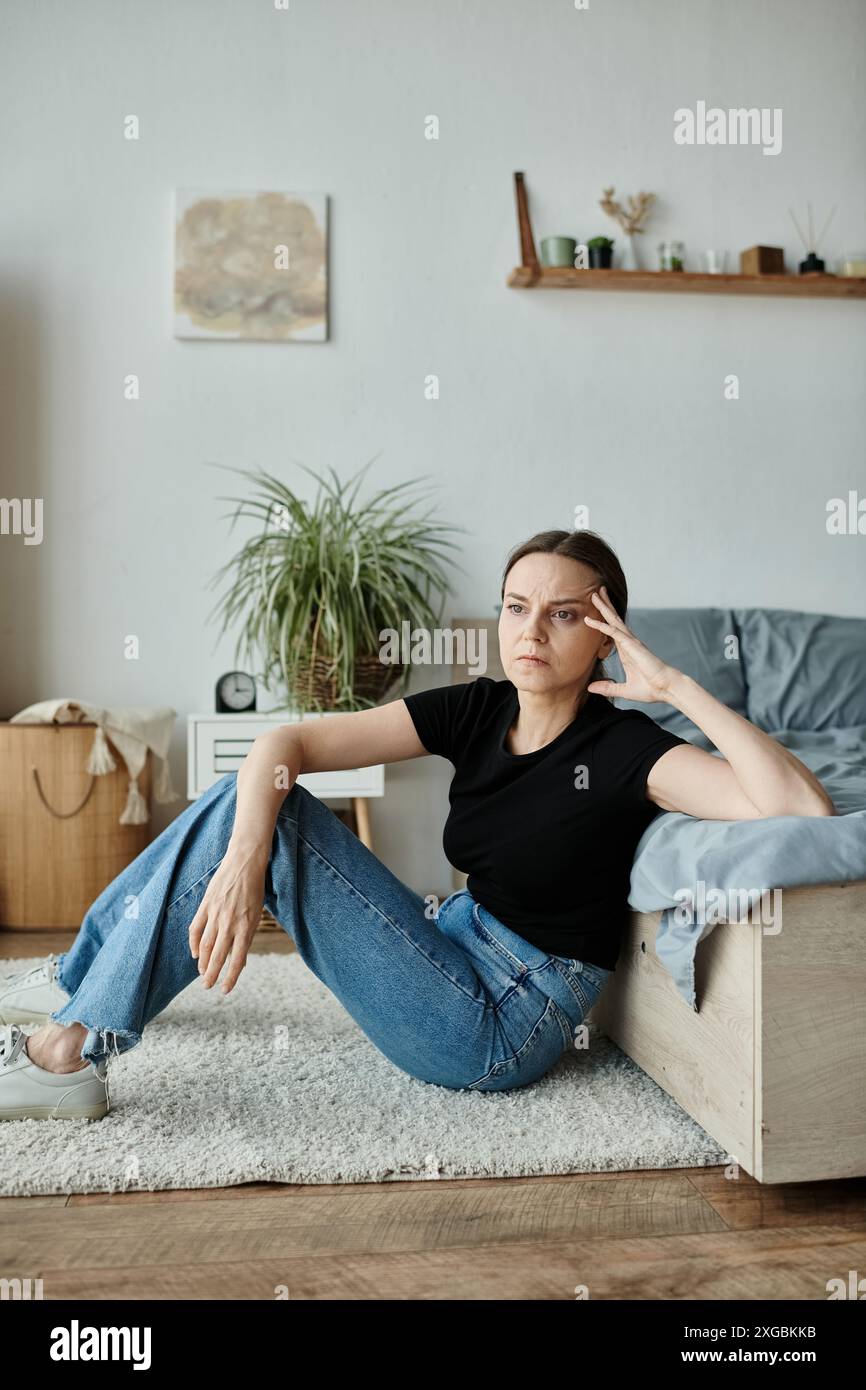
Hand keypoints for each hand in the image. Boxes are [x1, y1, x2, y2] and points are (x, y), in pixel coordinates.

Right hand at [187, 846, 267, 994]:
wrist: (245, 862)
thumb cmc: (254, 889)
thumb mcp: (256, 914)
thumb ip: (247, 937)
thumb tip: (240, 960)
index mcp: (246, 926)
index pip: (237, 959)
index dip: (230, 977)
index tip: (225, 990)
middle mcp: (230, 923)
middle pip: (218, 956)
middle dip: (212, 975)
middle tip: (208, 986)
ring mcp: (216, 914)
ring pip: (205, 945)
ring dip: (203, 962)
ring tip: (202, 974)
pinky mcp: (206, 905)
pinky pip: (196, 929)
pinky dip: (194, 943)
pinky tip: (196, 953)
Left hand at [583, 586, 677, 703]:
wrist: (665, 688)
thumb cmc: (650, 688)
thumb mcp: (624, 690)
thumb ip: (607, 688)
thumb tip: (590, 688)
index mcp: (626, 650)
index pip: (612, 631)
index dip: (604, 620)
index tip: (594, 611)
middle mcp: (628, 642)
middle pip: (613, 620)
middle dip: (604, 606)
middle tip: (595, 593)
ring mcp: (630, 642)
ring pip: (613, 620)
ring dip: (603, 608)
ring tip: (594, 594)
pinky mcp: (632, 645)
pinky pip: (614, 632)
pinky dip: (601, 626)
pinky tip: (590, 620)